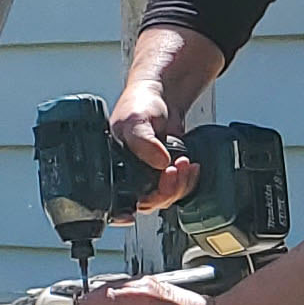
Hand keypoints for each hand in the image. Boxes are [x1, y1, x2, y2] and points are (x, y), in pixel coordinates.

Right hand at [104, 81, 199, 212]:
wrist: (161, 94)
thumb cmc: (139, 104)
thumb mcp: (135, 120)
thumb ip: (144, 141)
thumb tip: (160, 162)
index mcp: (112, 169)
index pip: (117, 202)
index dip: (132, 209)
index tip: (150, 199)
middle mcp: (129, 177)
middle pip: (147, 203)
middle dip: (165, 190)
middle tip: (173, 169)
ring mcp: (149, 177)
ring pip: (165, 198)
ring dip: (179, 184)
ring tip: (184, 162)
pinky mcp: (167, 174)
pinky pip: (178, 188)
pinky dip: (188, 180)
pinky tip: (191, 167)